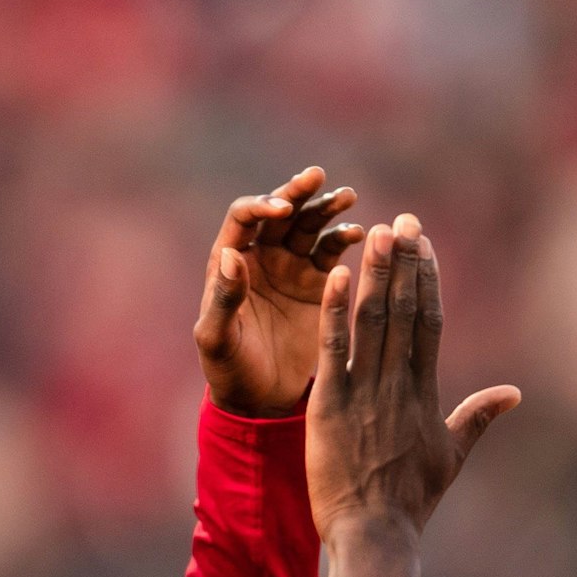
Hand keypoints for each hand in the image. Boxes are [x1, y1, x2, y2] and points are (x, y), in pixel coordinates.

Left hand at [194, 167, 363, 417]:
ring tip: (348, 197)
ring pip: (310, 226)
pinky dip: (345, 239)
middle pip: (281, 213)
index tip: (282, 210)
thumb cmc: (229, 371)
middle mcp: (262, 257)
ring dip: (327, 209)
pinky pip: (333, 253)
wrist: (262, 399)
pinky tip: (359, 233)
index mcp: (230, 262)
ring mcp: (292, 268)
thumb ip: (222, 299)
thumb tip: (231, 255)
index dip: (262, 207)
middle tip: (317, 177)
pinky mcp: (318, 284)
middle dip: (298, 194)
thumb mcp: (217, 339)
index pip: (244, 218)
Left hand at [307, 215, 519, 540]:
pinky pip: (334, 350)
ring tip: (376, 233)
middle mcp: (398, 385)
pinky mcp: (330, 406)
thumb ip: (478, 418)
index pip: (429, 322)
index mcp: (425, 393)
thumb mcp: (452, 457)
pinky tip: (337, 276)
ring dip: (375, 275)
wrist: (375, 534)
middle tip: (402, 220)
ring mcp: (364, 393)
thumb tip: (514, 394)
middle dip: (403, 263)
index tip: (423, 244)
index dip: (427, 279)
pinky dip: (336, 312)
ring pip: (373, 322)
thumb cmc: (411, 502)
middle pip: (404, 311)